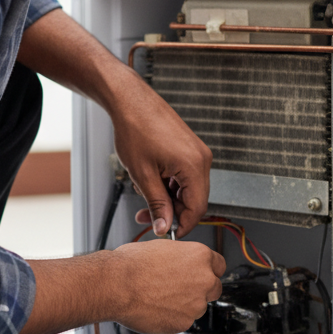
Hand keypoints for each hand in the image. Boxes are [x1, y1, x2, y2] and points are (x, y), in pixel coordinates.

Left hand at [15, 10, 211, 239]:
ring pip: (189, 188)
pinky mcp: (190, 148)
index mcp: (194, 166)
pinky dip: (170, 184)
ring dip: (169, 198)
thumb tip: (164, 227)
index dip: (182, 225)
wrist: (130, 101)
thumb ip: (157, 204)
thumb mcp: (143, 175)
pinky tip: (152, 182)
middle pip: (195, 199)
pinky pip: (186, 175)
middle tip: (148, 217)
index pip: (197, 208)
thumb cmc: (135, 129)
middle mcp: (202, 159)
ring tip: (145, 196)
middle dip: (172, 212)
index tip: (166, 232)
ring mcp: (197, 152)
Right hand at [109, 240, 225, 333]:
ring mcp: (195, 304)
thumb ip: (181, 258)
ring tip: (160, 298)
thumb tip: (181, 263)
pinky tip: (155, 309)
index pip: (219, 265)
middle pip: (214, 288)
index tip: (200, 273)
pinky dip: (171, 318)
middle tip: (180, 289)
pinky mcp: (183, 323)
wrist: (116, 285)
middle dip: (201, 289)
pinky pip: (181, 321)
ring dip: (184, 305)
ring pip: (197, 307)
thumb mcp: (163, 248)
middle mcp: (204, 280)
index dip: (207, 270)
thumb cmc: (131, 265)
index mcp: (200, 256)